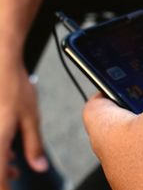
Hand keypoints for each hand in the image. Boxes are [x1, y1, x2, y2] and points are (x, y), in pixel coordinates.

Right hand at [0, 59, 47, 188]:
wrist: (0, 63)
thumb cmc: (13, 88)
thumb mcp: (30, 118)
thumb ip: (34, 146)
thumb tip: (39, 167)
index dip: (5, 187)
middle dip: (2, 177)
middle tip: (15, 175)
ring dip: (0, 164)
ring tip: (13, 165)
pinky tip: (7, 149)